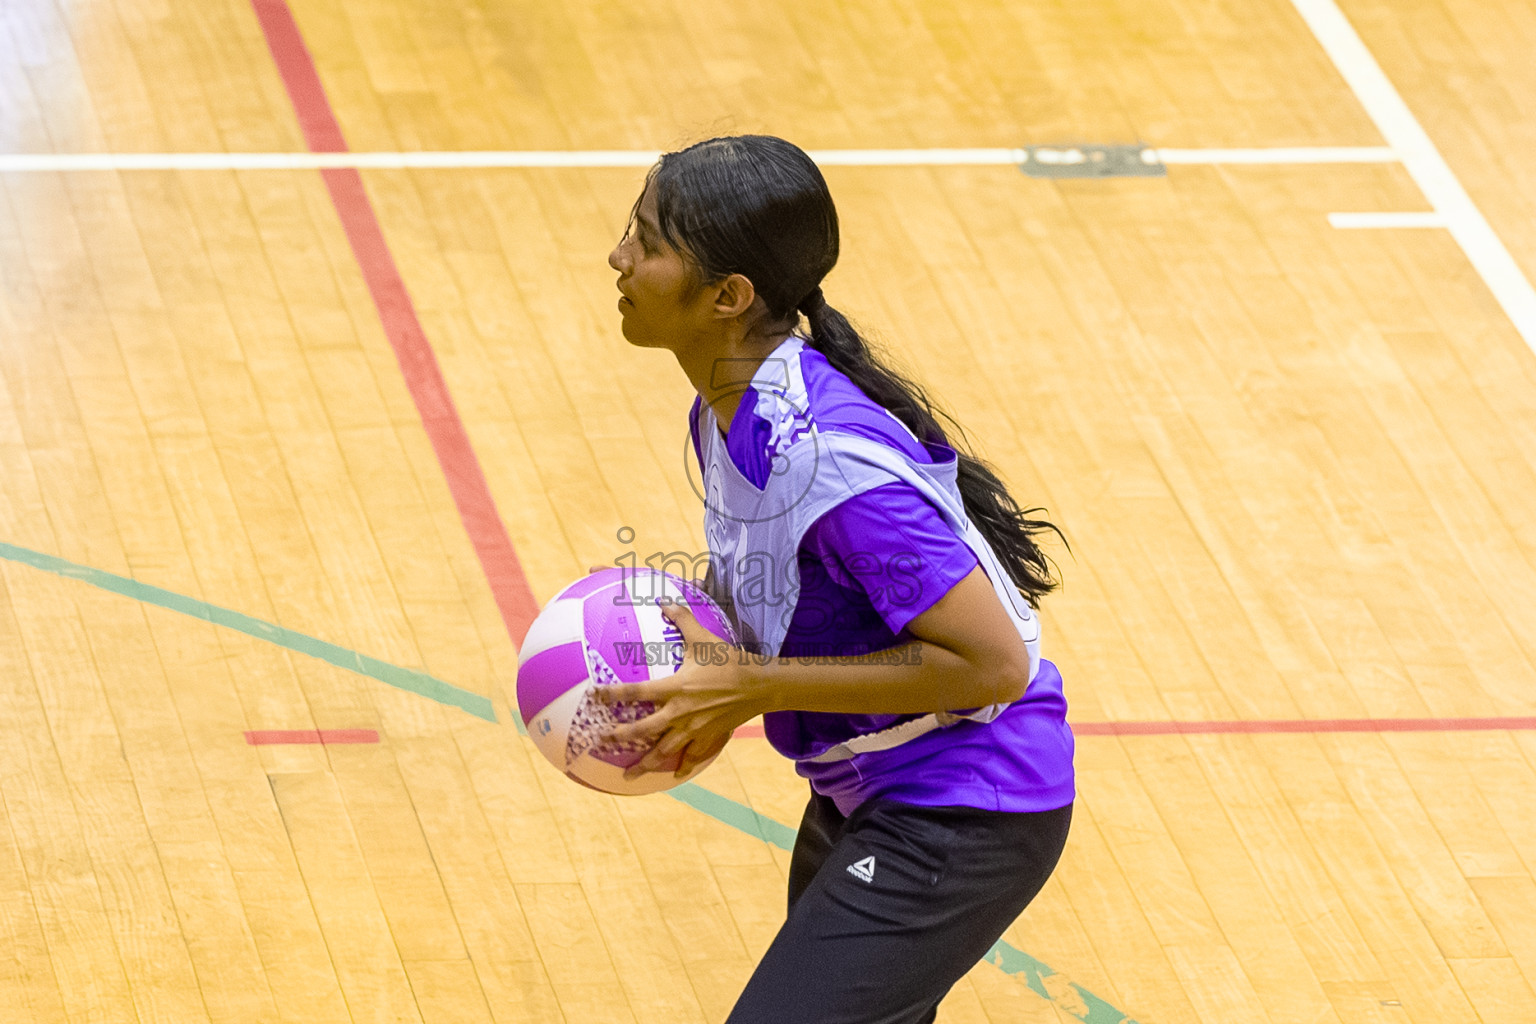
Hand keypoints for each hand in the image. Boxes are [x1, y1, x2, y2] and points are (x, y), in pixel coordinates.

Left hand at [596, 598, 764, 778]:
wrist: (759, 686)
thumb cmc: (729, 661)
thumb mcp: (703, 639)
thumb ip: (682, 620)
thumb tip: (664, 601)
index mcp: (674, 688)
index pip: (636, 692)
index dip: (613, 693)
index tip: (595, 695)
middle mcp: (679, 712)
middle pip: (643, 730)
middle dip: (620, 736)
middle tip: (601, 741)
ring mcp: (694, 729)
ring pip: (664, 751)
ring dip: (645, 764)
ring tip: (628, 776)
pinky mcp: (709, 738)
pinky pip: (692, 756)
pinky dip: (682, 766)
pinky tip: (673, 774)